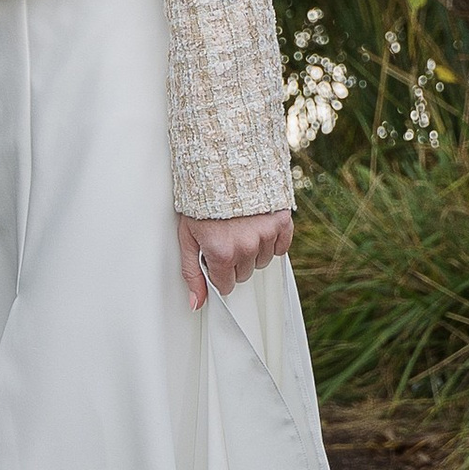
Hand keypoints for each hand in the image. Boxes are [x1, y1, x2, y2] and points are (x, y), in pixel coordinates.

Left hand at [177, 210, 292, 306]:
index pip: (225, 285)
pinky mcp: (281, 221)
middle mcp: (246, 246)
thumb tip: (197, 303)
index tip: (213, 255)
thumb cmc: (200, 200)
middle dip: (233, 261)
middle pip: (243, 274)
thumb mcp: (187, 237)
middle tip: (225, 237)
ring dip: (252, 250)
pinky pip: (281, 247)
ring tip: (239, 228)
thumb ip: (191, 272)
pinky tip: (257, 226)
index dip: (217, 271)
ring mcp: (265, 234)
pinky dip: (272, 240)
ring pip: (262, 261)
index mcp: (221, 252)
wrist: (220, 166)